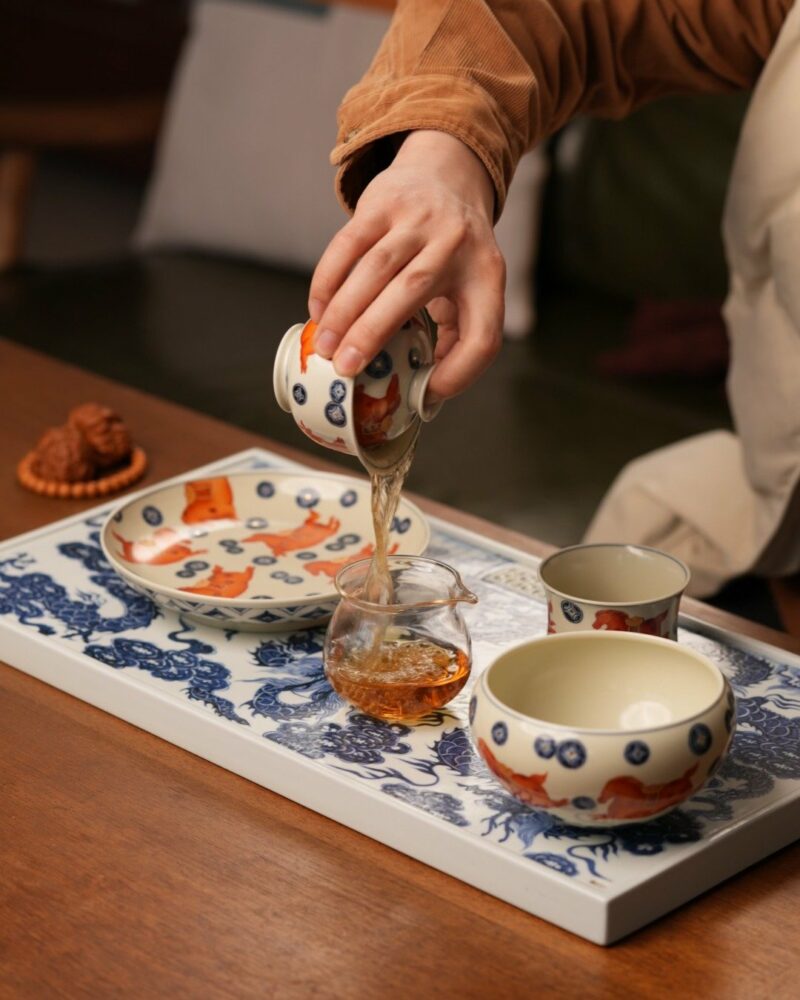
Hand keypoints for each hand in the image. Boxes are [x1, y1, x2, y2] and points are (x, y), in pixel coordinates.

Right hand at [308, 130, 505, 399]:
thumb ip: (457, 332)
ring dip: (343, 311)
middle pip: (412, 292)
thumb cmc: (457, 252)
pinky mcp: (384, 202)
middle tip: (344, 368)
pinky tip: (317, 309)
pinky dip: (328, 280)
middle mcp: (457, 243)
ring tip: (324, 346)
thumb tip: (423, 391)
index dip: (458, 373)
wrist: (448, 173)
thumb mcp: (474, 286)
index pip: (483, 335)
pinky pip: (348, 244)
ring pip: (375, 268)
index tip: (426, 393)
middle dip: (373, 334)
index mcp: (487, 276)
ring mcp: (419, 218)